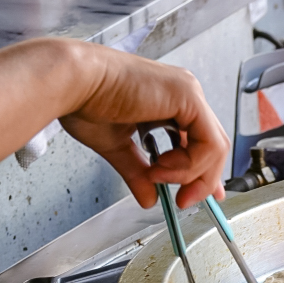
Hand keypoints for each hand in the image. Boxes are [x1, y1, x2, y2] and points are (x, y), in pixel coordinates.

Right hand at [59, 43, 228, 208]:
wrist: (68, 82)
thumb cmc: (84, 100)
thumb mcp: (117, 145)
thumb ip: (138, 171)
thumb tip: (148, 199)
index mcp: (171, 101)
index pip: (202, 140)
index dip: (204, 172)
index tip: (196, 195)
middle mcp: (184, 94)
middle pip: (212, 145)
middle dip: (202, 179)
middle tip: (182, 200)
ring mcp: (189, 93)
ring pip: (215, 147)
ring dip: (190, 173)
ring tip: (157, 177)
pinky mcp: (188, 96)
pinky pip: (208, 142)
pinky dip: (190, 164)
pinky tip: (162, 167)